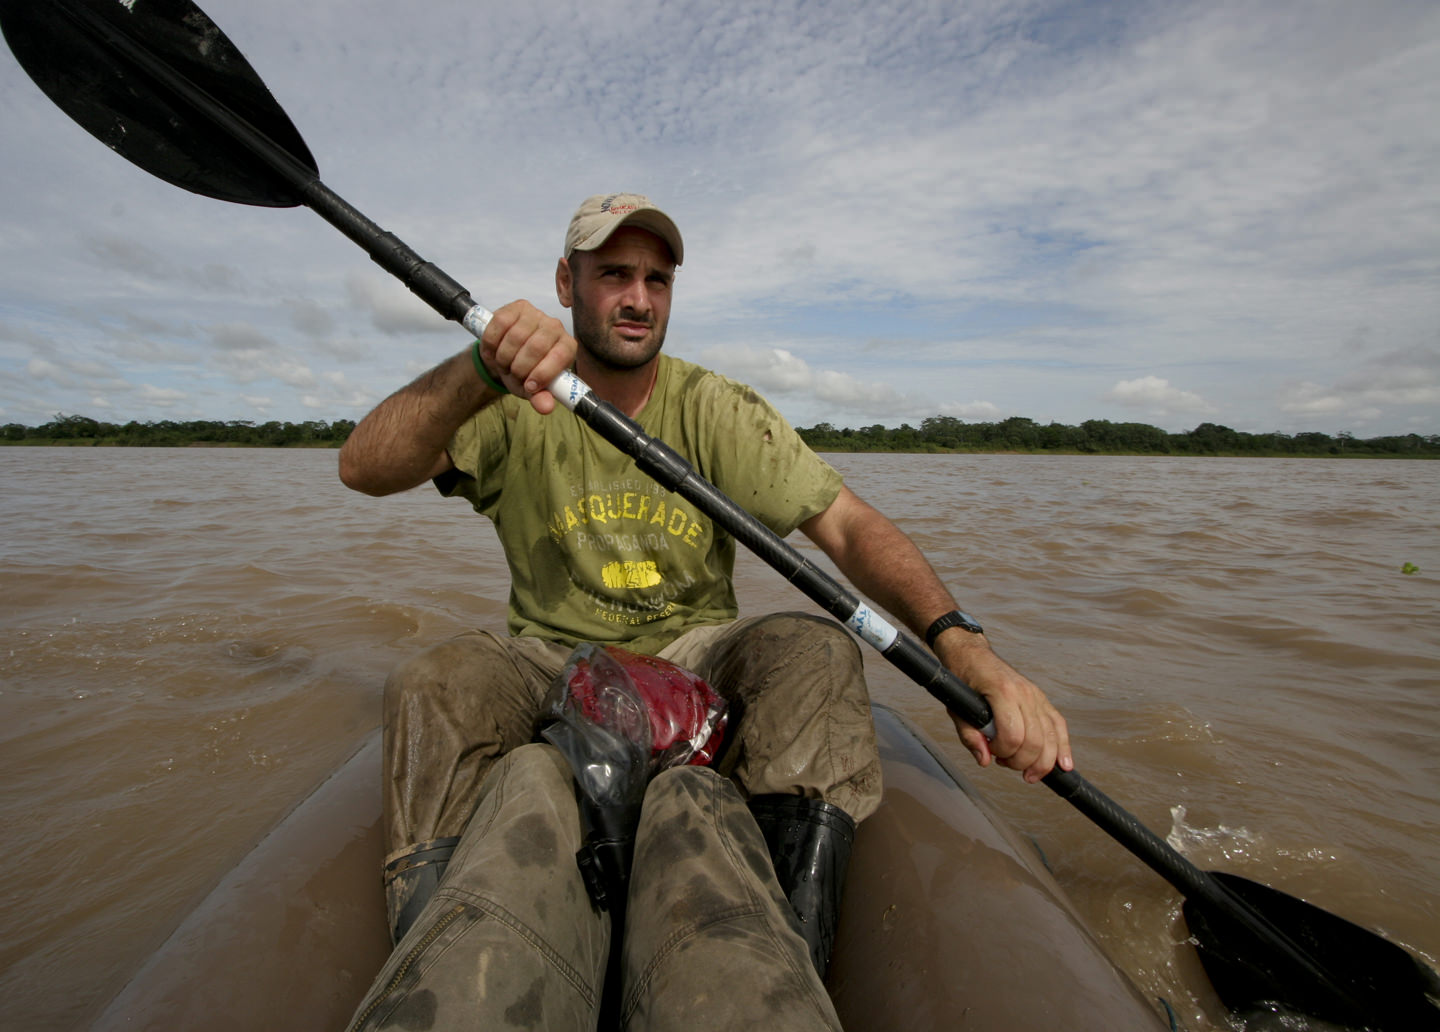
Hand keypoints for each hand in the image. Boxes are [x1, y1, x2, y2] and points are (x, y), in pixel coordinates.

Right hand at [479, 300, 576, 413]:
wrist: (504, 356)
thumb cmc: (524, 373)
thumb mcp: (532, 390)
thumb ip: (540, 398)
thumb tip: (546, 407)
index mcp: (567, 347)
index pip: (561, 356)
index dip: (543, 373)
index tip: (529, 386)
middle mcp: (555, 326)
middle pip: (536, 347)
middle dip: (519, 368)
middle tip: (512, 375)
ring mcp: (536, 314)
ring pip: (515, 336)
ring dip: (503, 357)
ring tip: (503, 364)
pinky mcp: (516, 307)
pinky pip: (500, 324)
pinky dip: (492, 343)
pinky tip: (492, 351)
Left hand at [939, 636, 1072, 782]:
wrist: (971, 654)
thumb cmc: (962, 678)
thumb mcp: (956, 707)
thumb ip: (969, 736)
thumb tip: (984, 761)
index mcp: (1002, 692)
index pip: (1013, 735)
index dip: (1002, 752)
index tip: (991, 752)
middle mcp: (1024, 693)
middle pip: (1036, 741)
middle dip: (1021, 762)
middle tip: (1005, 763)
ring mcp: (1036, 695)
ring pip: (1051, 736)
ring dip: (1042, 762)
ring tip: (1028, 774)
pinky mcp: (1042, 698)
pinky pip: (1058, 725)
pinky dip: (1063, 747)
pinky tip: (1064, 764)